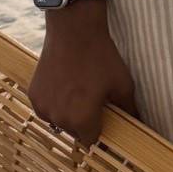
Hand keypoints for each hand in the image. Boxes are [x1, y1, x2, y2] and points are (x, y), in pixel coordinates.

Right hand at [29, 2, 139, 147]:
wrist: (74, 31)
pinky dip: (54, 102)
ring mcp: (43, 106)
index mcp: (81, 120)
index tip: (104, 119)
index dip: (99, 130)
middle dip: (83, 121)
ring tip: (77, 91)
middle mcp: (59, 118)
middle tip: (92, 100)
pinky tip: (64, 85)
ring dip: (67, 113)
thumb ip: (130, 109)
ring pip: (58, 120)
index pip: (91, 140)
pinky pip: (46, 107)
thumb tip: (139, 123)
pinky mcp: (33, 94)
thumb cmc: (100, 58)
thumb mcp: (123, 84)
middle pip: (74, 131)